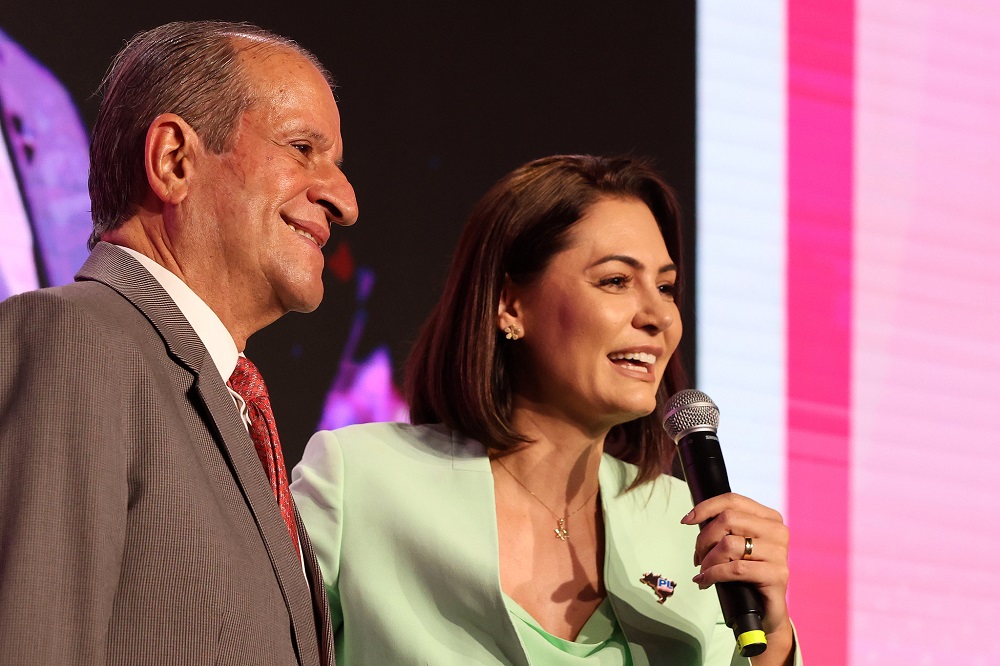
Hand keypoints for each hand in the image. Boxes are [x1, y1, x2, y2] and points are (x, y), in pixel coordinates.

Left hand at [682, 493, 794, 663]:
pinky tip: (705, 581)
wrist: (766, 611)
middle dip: (704, 539)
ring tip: (703, 571)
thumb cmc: (748, 576)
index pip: (733, 500)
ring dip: (708, 560)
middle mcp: (777, 531)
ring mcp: (779, 553)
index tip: (687, 520)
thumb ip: (724, 529)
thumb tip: (693, 518)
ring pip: (729, 544)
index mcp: (769, 518)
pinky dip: (713, 574)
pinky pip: (735, 568)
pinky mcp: (777, 575)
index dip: (706, 507)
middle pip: (728, 519)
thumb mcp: (736, 546)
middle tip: (698, 557)